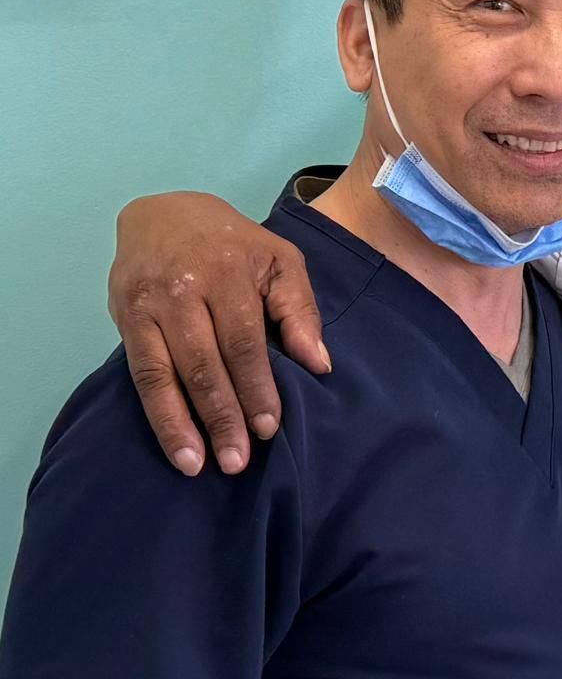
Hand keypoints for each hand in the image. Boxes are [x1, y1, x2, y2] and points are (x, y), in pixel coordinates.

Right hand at [108, 192, 328, 475]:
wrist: (163, 214)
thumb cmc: (234, 244)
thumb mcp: (280, 260)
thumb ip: (300, 310)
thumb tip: (319, 364)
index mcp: (229, 273)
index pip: (243, 339)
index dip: (256, 385)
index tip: (270, 427)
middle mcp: (184, 290)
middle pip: (204, 361)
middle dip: (222, 414)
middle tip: (239, 459)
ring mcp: (150, 306)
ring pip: (166, 373)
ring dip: (183, 424)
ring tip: (201, 464)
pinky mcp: (125, 320)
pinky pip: (141, 375)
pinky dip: (158, 414)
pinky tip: (175, 446)